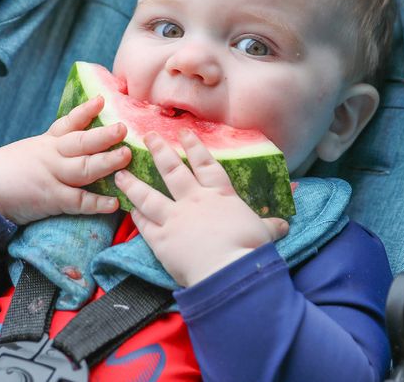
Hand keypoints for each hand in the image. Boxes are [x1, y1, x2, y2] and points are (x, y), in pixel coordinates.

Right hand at [0, 97, 131, 224]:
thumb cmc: (13, 169)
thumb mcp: (34, 149)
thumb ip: (58, 144)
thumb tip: (86, 139)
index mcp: (48, 142)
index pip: (69, 123)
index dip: (86, 111)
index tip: (102, 100)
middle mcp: (52, 155)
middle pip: (80, 142)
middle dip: (103, 135)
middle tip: (123, 128)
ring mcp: (52, 176)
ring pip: (83, 168)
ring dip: (106, 162)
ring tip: (126, 156)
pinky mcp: (52, 199)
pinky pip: (77, 201)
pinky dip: (96, 203)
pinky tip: (113, 202)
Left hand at [115, 129, 288, 286]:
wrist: (227, 271)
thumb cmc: (248, 249)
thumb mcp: (264, 233)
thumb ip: (270, 225)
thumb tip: (284, 225)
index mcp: (219, 196)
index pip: (205, 165)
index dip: (194, 147)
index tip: (183, 132)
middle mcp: (193, 201)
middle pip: (172, 171)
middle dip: (159, 151)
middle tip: (147, 137)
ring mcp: (174, 219)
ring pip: (148, 196)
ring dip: (133, 184)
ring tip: (120, 173)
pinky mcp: (161, 240)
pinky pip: (145, 224)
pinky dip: (136, 216)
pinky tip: (128, 209)